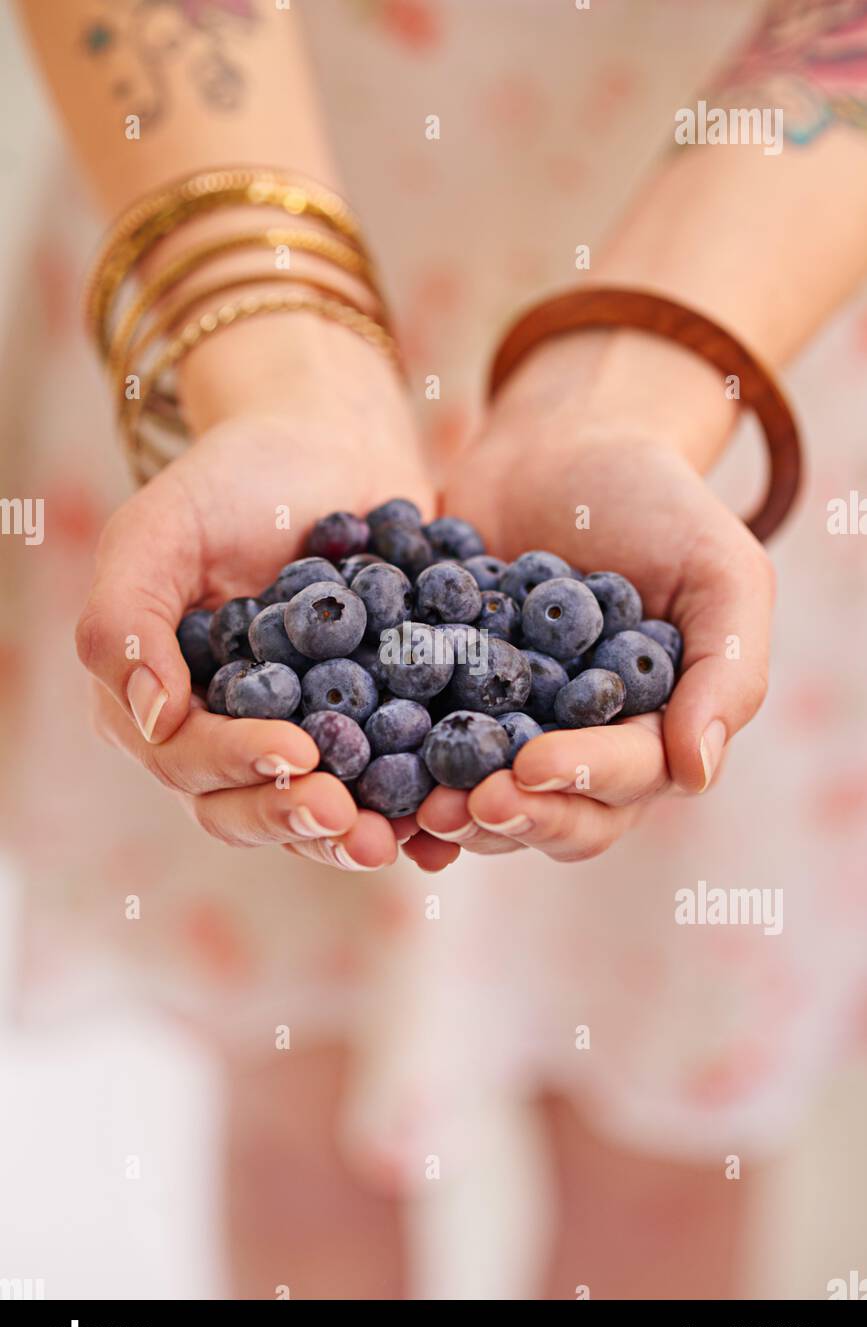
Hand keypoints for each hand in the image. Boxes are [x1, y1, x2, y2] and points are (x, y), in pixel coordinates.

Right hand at [76, 315, 433, 870]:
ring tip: (408, 840)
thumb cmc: (234, 479)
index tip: (297, 753)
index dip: (237, 763)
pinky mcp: (368, 733)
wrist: (331, 447)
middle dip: (300, 820)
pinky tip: (447, 827)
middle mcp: (223, 735)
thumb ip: (128, 616)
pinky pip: (386, 787)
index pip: (186, 756)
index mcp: (159, 700)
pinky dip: (414, 812)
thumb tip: (152, 718)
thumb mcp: (162, 527)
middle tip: (356, 826)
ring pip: (317, 814)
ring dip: (358, 837)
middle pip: (247, 807)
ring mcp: (300, 740)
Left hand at [408, 334, 774, 869]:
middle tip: (457, 806)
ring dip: (450, 812)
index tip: (529, 768)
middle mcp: (584, 748)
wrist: (561, 446)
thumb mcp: (720, 570)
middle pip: (556, 814)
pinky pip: (422, 751)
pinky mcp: (446, 705)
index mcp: (655, 731)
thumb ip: (727, 669)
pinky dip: (396, 771)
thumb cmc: (656, 502)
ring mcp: (510, 733)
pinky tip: (362, 773)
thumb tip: (697, 774)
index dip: (581, 780)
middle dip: (510, 816)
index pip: (628, 778)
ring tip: (410, 806)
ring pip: (487, 800)